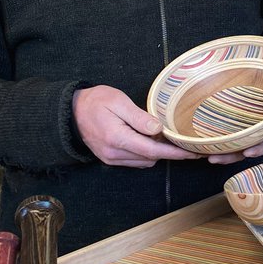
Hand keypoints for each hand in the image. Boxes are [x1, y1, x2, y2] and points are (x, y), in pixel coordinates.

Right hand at [73, 85, 200, 167]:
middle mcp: (115, 154)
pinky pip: (135, 161)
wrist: (70, 112)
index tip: (192, 153)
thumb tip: (159, 129)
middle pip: (151, 158)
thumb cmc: (95, 102)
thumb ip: (139, 117)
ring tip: (164, 136)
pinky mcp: (110, 159)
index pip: (152, 150)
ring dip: (156, 152)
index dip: (174, 153)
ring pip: (144, 161)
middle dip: (168, 151)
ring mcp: (111, 159)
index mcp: (117, 138)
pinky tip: (149, 139)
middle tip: (182, 138)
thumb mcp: (118, 101)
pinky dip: (146, 153)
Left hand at [207, 85, 262, 165]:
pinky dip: (205, 140)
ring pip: (227, 146)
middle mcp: (252, 131)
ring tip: (200, 154)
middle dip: (229, 156)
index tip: (249, 153)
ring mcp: (238, 129)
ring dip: (215, 152)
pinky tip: (194, 142)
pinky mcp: (223, 123)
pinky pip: (215, 135)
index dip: (257, 149)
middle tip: (214, 159)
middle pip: (241, 149)